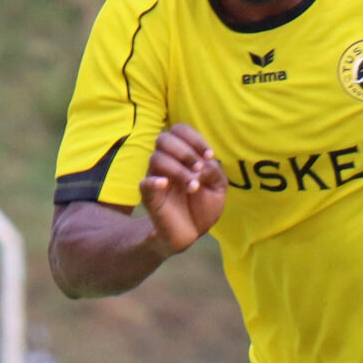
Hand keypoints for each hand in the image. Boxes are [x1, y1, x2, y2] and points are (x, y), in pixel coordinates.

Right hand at [139, 123, 225, 252]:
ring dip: (178, 170)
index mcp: (183, 155)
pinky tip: (165, 184)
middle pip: (164, 139)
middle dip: (185, 151)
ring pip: (156, 158)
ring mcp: (156, 177)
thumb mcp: (218, 188)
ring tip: (194, 187)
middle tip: (199, 168)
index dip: (194, 138)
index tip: (209, 155)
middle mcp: (167, 162)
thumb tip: (203, 165)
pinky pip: (144, 183)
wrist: (191, 232)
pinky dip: (153, 181)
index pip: (179, 130)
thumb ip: (215, 172)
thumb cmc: (203, 206)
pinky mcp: (149, 196)